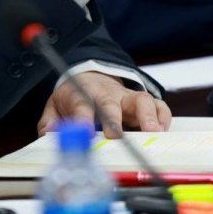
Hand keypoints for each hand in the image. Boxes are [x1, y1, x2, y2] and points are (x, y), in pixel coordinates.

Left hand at [38, 72, 172, 137]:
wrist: (92, 77)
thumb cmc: (75, 96)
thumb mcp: (55, 106)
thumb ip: (49, 122)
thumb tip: (50, 133)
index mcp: (83, 95)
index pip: (81, 106)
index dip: (83, 119)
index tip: (85, 133)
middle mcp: (107, 95)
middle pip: (111, 103)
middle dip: (115, 118)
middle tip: (117, 136)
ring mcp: (127, 98)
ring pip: (141, 100)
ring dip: (147, 115)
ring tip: (152, 132)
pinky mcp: (143, 103)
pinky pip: (158, 106)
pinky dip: (163, 117)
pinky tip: (162, 130)